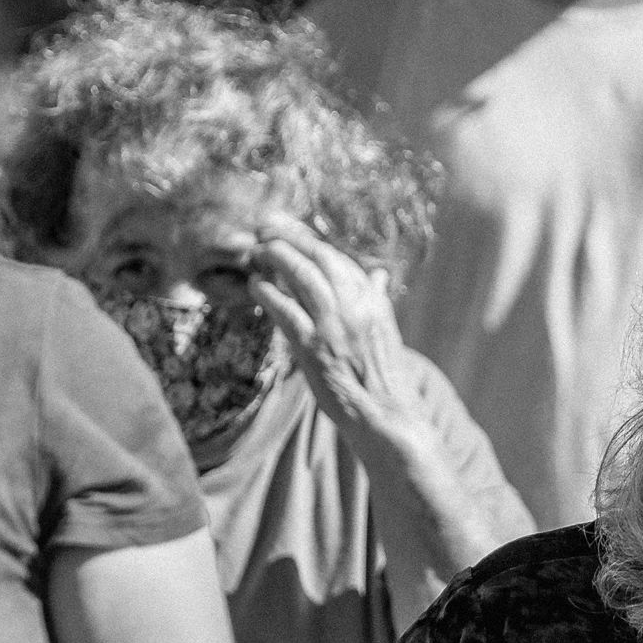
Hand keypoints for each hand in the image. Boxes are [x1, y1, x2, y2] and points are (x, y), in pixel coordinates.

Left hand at [248, 214, 421, 437]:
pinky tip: (255, 286)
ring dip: (277, 258)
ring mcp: (335, 327)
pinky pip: (286, 312)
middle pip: (319, 258)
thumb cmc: (385, 376)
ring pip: (303, 277)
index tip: (287, 228)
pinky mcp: (315, 350)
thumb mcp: (386, 330)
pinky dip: (269, 294)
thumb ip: (377, 298)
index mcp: (373, 301)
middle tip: (264, 228)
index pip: (338, 258)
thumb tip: (378, 273)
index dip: (308, 239)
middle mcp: (357, 308)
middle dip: (289, 238)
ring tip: (257, 251)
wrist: (387, 415)